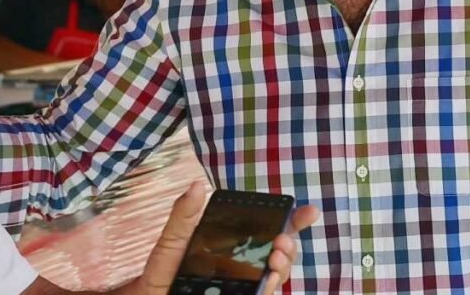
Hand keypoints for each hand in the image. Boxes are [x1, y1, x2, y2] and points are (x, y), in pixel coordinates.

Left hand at [117, 182, 319, 294]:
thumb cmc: (161, 274)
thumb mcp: (172, 241)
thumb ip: (184, 215)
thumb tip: (198, 185)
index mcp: (236, 246)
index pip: (271, 231)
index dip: (293, 222)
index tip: (309, 212)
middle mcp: (245, 267)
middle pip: (281, 255)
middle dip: (290, 246)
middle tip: (283, 240)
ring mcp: (244, 287)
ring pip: (276, 278)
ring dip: (283, 268)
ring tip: (275, 260)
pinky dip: (269, 290)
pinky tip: (266, 283)